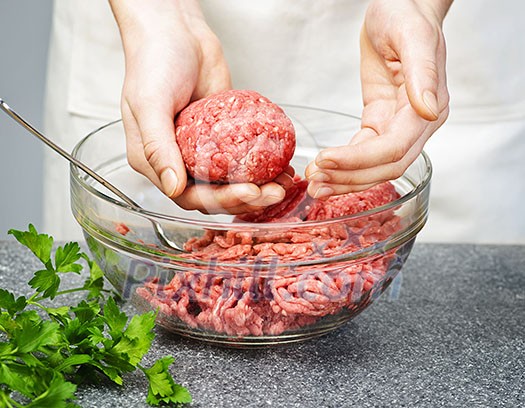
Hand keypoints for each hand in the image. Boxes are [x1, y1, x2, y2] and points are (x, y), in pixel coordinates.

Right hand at [110, 0, 286, 213]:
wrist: (177, 31)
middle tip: (274, 191)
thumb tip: (173, 186)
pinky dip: (262, 165)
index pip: (188, 196)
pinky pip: (243, 156)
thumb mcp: (149, 104)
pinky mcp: (223, 135)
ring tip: (283, 183)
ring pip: (232, 180)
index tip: (249, 192)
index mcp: (155, 160)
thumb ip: (158, 147)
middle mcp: (178, 159)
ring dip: (258, 186)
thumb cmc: (153, 62)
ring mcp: (203, 149)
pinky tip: (281, 165)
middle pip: (214, 194)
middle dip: (246, 197)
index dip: (220, 201)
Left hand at [306, 0, 451, 197]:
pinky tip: (324, 170)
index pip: (394, 148)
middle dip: (350, 178)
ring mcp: (398, 124)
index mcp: (430, 107)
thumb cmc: (407, 14)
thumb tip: (428, 110)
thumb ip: (422, 73)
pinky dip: (344, 164)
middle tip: (316, 184)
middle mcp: (417, 123)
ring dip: (345, 179)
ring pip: (374, 167)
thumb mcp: (413, 36)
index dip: (361, 160)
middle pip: (385, 167)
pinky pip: (363, 151)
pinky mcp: (380, 120)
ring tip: (315, 186)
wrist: (400, 6)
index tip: (327, 159)